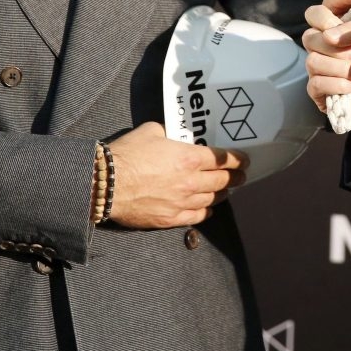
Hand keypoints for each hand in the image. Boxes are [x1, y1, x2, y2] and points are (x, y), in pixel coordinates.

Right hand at [105, 122, 246, 227]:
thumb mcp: (151, 131)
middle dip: (235, 177)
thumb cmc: (127, 154)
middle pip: (221, 180)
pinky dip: (206, 212)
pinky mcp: (170, 219)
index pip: (222, 159)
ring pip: (211, 199)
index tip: (244, 160)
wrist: (105, 184)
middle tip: (241, 176)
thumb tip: (172, 135)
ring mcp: (181, 202)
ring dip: (221, 194)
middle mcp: (190, 181)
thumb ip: (169, 133)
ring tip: (226, 190)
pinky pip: (196, 217)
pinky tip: (208, 209)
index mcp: (189, 158)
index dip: (236, 159)